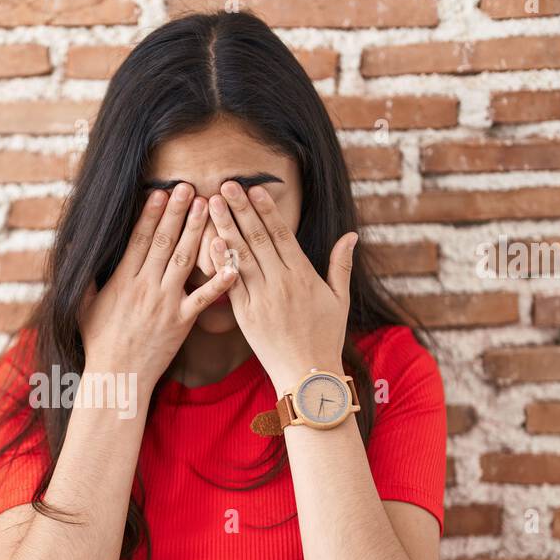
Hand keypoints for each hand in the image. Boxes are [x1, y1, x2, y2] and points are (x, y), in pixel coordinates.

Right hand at [81, 183, 238, 393]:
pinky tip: (234, 263)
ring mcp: (165, 304)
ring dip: (196, 231)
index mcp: (122, 281)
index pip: (138, 240)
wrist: (117, 377)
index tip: (159, 192)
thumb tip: (73, 244)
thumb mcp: (82, 305)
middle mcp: (144, 287)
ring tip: (206, 207)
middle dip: (176, 213)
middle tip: (188, 187)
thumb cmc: (99, 342)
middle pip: (163, 243)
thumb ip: (84, 274)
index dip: (150, 214)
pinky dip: (219, 281)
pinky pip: (203, 298)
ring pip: (184, 260)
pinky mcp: (181, 322)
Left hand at [207, 181, 354, 395]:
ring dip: (224, 227)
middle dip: (241, 209)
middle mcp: (281, 283)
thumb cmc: (325, 337)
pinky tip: (209, 242)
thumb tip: (351, 235)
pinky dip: (220, 262)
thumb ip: (340, 265)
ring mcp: (262, 299)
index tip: (254, 188)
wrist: (307, 374)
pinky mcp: (245, 316)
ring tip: (211, 204)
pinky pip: (229, 284)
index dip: (267, 210)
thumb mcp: (339, 299)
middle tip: (225, 185)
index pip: (282, 234)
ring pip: (240, 256)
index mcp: (304, 276)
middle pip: (258, 239)